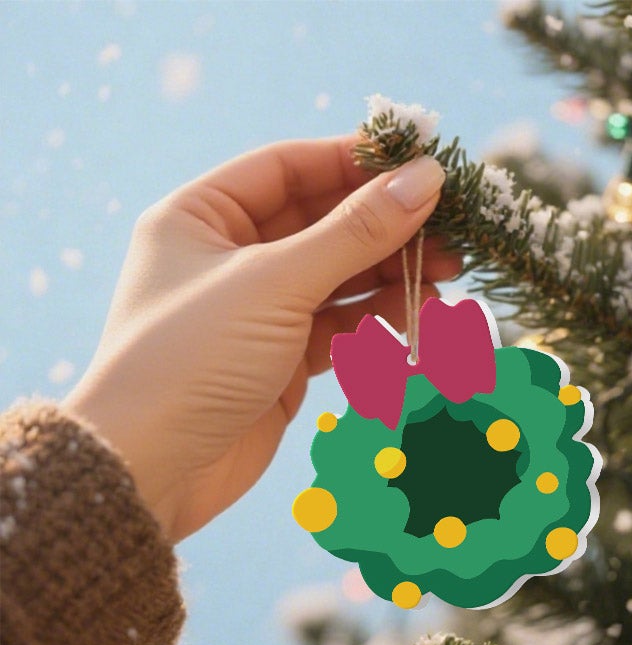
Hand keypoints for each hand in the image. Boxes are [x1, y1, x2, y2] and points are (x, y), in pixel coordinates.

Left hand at [64, 136, 458, 542]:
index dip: (354, 164)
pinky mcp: (279, 362)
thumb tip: (425, 179)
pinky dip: (377, 322)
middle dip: (386, 228)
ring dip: (391, 276)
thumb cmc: (193, 358)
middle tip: (452, 232)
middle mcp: (226, 256)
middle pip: (321, 224)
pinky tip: (418, 318)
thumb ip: (355, 232)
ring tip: (446, 278)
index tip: (420, 166)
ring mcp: (256, 312)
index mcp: (200, 215)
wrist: (154, 468)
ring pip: (337, 279)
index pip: (289, 169)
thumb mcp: (276, 284)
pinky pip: (338, 328)